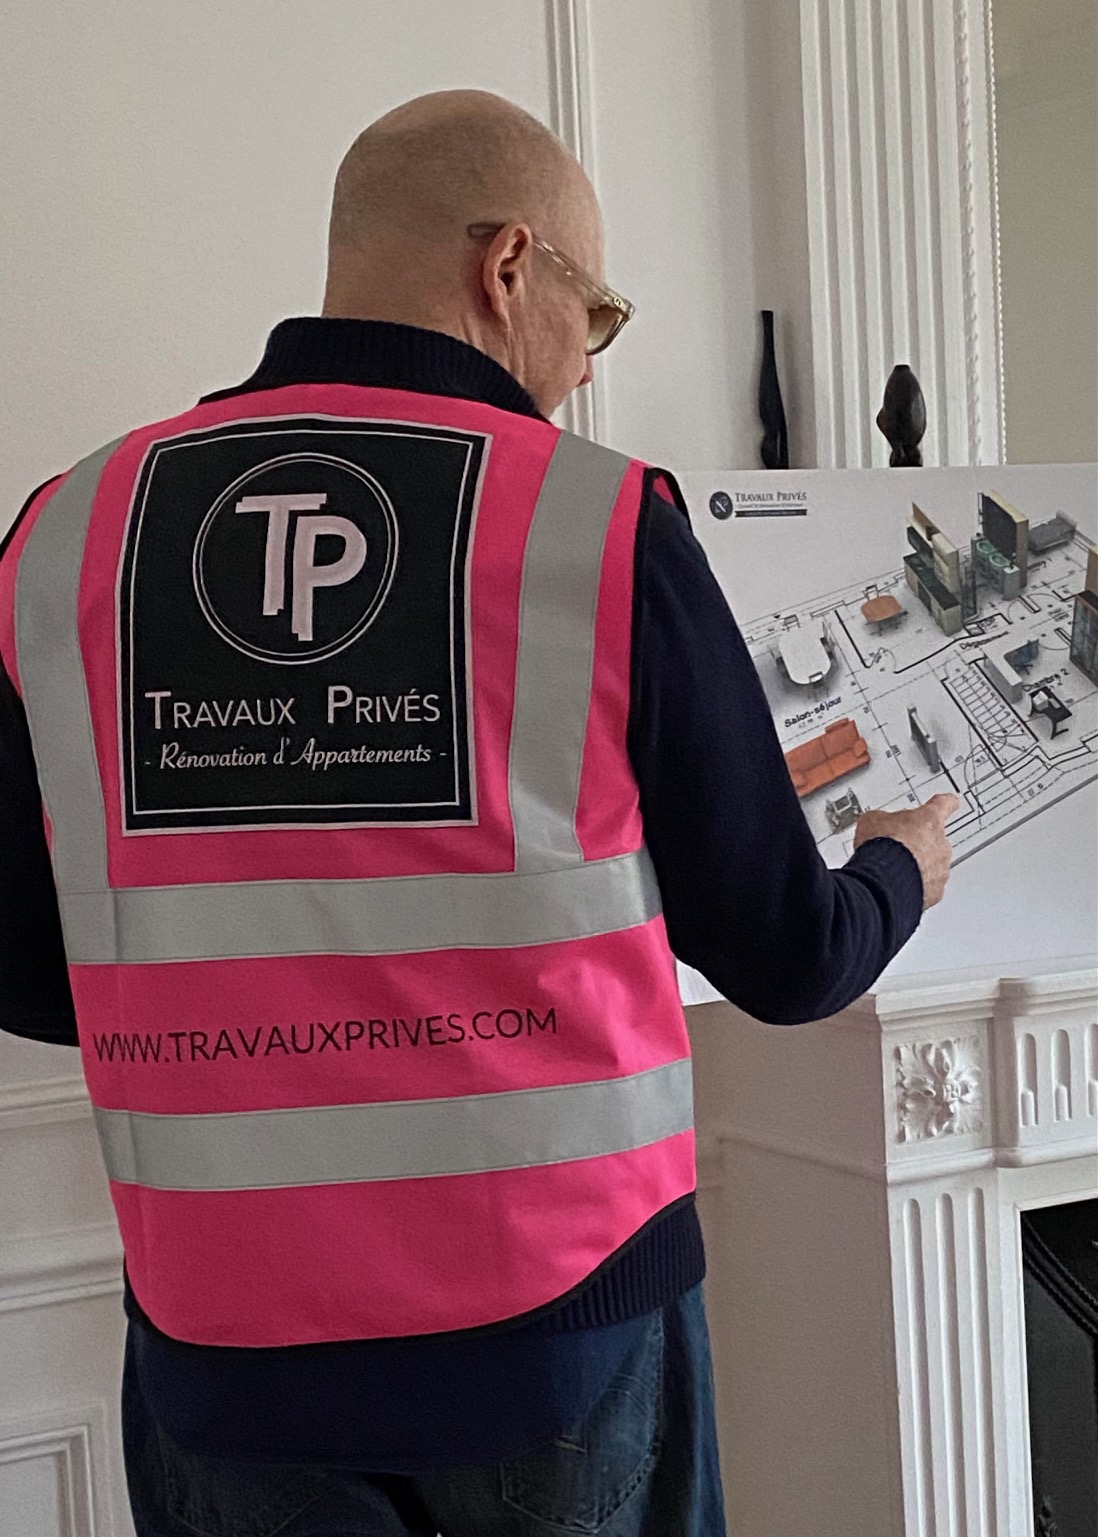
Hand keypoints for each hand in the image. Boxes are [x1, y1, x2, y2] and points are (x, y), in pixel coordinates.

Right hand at [853, 793, 960, 909]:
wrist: (884, 878)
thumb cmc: (882, 847)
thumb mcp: (873, 820)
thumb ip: (883, 820)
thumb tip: (876, 824)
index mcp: (928, 820)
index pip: (943, 804)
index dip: (945, 803)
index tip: (949, 802)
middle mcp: (940, 845)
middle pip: (935, 841)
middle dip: (918, 845)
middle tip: (898, 849)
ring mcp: (940, 870)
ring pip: (932, 867)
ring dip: (916, 868)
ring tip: (892, 871)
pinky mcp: (934, 893)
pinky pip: (926, 889)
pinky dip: (914, 888)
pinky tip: (895, 887)